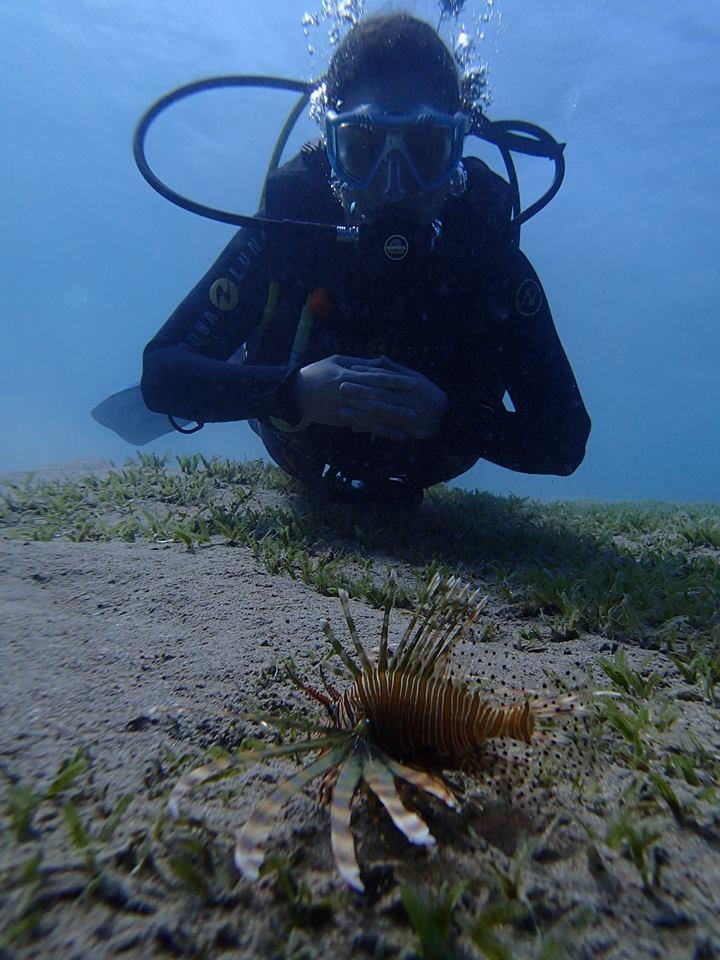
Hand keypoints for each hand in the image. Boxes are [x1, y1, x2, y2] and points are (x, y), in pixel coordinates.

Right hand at [295, 355, 413, 439]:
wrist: (293, 395)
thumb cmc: (316, 373)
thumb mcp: (336, 361)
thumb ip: (359, 363)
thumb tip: (380, 362)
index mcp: (348, 376)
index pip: (376, 378)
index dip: (395, 381)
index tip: (412, 383)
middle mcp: (348, 393)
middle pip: (378, 399)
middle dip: (398, 404)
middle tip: (417, 408)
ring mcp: (345, 408)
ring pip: (372, 416)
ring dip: (392, 422)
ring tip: (409, 425)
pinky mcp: (342, 420)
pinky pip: (364, 427)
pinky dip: (380, 432)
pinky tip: (393, 435)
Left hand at [339, 355, 448, 440]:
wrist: (444, 418)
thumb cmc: (427, 393)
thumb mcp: (416, 378)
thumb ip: (395, 369)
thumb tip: (378, 356)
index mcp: (410, 383)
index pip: (386, 376)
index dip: (368, 372)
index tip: (351, 369)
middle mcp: (408, 399)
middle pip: (380, 394)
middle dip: (360, 391)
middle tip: (341, 388)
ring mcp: (406, 415)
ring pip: (380, 413)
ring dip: (360, 411)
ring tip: (342, 410)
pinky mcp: (404, 429)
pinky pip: (384, 429)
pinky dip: (368, 428)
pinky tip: (353, 427)